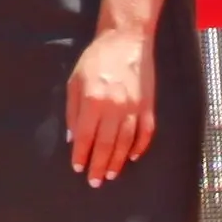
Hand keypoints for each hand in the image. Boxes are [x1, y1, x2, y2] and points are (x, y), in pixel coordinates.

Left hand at [66, 25, 154, 184]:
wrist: (126, 39)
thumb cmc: (96, 59)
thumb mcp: (75, 81)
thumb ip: (73, 111)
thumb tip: (73, 138)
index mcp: (93, 101)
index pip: (86, 137)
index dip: (81, 155)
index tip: (78, 168)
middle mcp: (115, 107)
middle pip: (106, 145)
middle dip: (99, 165)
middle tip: (95, 181)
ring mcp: (134, 107)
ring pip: (126, 142)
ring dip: (117, 161)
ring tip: (111, 174)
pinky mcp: (148, 105)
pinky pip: (146, 132)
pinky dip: (140, 147)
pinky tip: (132, 156)